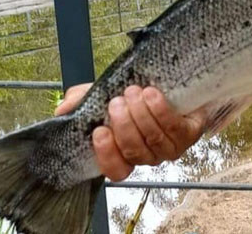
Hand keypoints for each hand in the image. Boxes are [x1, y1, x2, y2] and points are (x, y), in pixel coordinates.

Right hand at [56, 83, 206, 180]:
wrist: (178, 82)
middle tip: (117, 102)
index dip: (107, 155)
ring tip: (134, 93)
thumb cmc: (138, 94)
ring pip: (154, 139)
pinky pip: (174, 128)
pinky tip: (152, 95)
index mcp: (127, 153)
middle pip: (134, 151)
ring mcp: (170, 147)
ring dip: (142, 115)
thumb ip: (82, 101)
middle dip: (124, 126)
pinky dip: (161, 111)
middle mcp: (149, 155)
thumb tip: (62, 109)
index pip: (115, 171)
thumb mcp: (105, 94)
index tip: (99, 131)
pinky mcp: (189, 133)